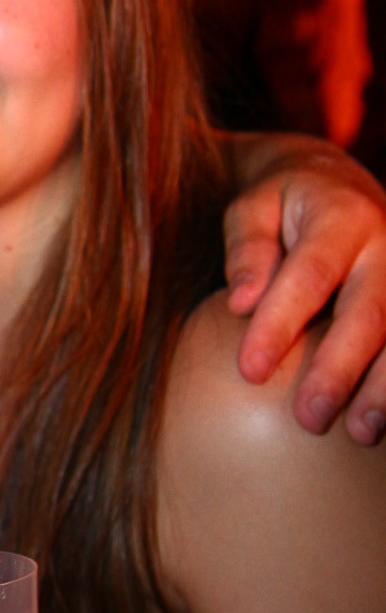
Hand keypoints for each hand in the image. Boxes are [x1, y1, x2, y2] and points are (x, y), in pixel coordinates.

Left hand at [224, 146, 385, 442]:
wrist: (334, 179)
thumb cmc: (281, 204)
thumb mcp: (252, 208)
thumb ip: (247, 250)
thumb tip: (241, 303)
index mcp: (340, 216)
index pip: (309, 275)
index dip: (281, 324)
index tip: (251, 371)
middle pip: (369, 311)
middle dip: (340, 369)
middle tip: (310, 419)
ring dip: (385, 386)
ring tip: (360, 432)